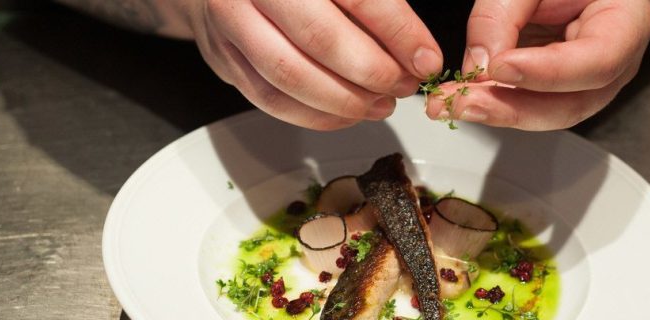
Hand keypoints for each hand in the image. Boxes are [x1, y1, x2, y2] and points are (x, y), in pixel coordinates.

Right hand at [191, 0, 442, 129]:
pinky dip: (315, 116)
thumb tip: (416, 52)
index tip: (426, 59)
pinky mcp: (223, 59)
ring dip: (346, 101)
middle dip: (373, 72)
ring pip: (291, 76)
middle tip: (404, 86)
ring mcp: (232, 23)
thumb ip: (374, 3)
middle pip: (320, 38)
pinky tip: (346, 114)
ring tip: (381, 104)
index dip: (398, 31)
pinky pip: (271, 99)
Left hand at [426, 0, 649, 130]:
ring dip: (494, 112)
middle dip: (511, 108)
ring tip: (449, 103)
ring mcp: (586, 84)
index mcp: (625, 25)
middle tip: (463, 102)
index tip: (501, 67)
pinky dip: (492, 104)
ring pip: (545, 114)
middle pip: (570, 104)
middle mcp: (613, 64)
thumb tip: (478, 64)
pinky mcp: (557, 91)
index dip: (548, 72)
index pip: (599, 61)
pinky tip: (461, 98)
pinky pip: (527, 105)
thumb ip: (503, 14)